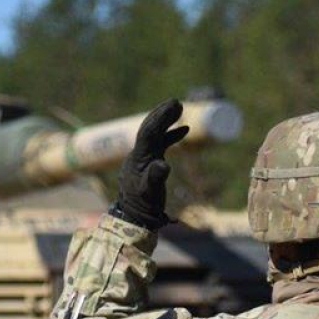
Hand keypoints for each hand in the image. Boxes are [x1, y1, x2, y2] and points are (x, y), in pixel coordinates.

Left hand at [111, 98, 188, 229]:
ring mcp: (144, 157)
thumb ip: (155, 178)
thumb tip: (163, 165)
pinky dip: (171, 135)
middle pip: (150, 128)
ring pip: (154, 134)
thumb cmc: (143, 205)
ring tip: (179, 109)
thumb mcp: (150, 193)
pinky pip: (160, 143)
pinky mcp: (149, 162)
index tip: (174, 105)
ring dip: (166, 121)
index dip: (161, 118)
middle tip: (176, 102)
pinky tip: (184, 130)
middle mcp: (139, 154)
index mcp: (138, 158)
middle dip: (162, 114)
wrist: (135, 216)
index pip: (149, 132)